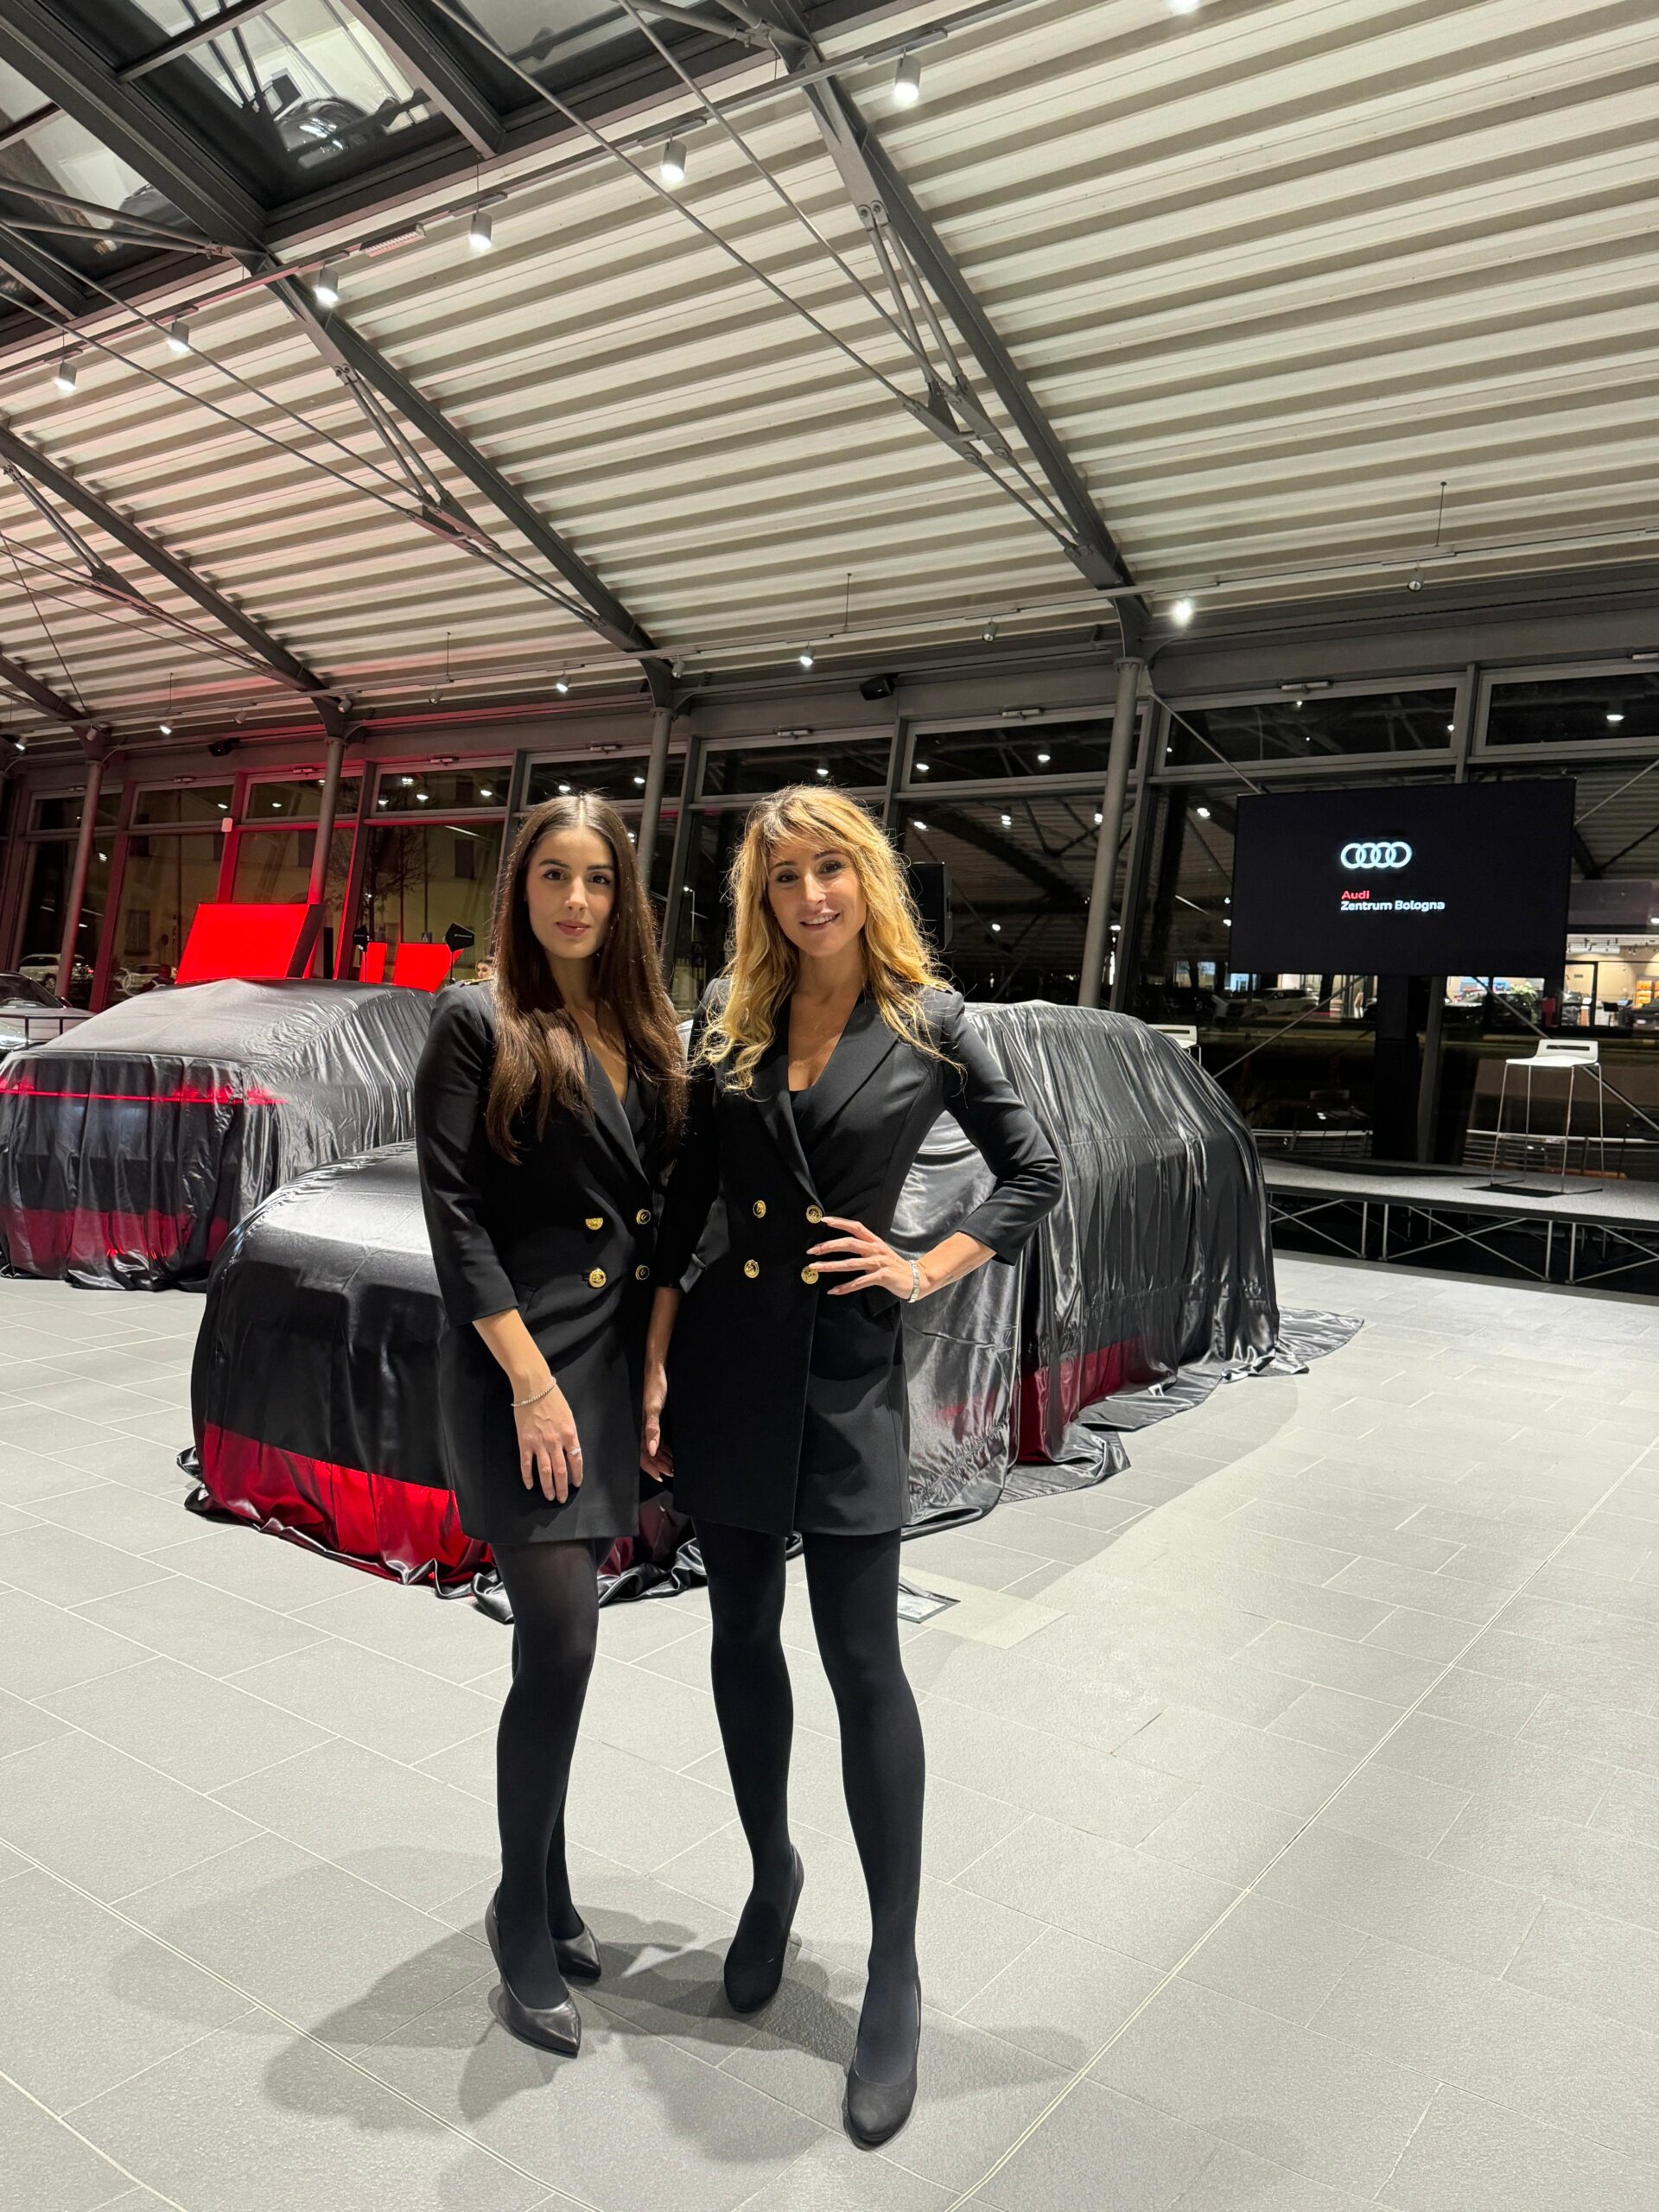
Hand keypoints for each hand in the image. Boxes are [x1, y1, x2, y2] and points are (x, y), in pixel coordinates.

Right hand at [514, 1380, 582, 1502]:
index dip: (577, 1474)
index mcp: (570, 1434)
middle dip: (562, 1487)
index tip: (576, 1484)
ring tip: (549, 1497)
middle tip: (562, 1498)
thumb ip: (570, 1435)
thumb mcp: (569, 1416)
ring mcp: (539, 1443)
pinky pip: (526, 1464)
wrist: (534, 1388)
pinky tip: (530, 1485)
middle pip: (561, 1471)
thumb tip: (570, 1451)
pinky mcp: (525, 1442)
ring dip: (548, 1486)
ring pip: (545, 1471)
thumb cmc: (553, 1399)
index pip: (576, 1460)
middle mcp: (556, 1442)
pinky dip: (528, 1476)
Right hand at [640, 1360, 670, 1480]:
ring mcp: (651, 1425)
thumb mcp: (653, 1408)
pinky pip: (660, 1440)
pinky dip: (666, 1449)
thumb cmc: (654, 1386)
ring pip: (655, 1448)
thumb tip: (651, 1450)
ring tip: (674, 1466)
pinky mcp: (657, 1419)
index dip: (650, 1467)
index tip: (661, 1476)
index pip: (643, 1454)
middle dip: (659, 1465)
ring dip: (663, 1458)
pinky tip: (673, 1453)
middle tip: (672, 1472)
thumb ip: (652, 1429)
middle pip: (650, 1454)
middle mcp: (644, 1429)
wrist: (658, 1370)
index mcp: (641, 1427)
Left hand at [811, 1216, 920, 1298]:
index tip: (823, 1220)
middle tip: (812, 1250)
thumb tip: (841, 1246)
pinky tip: (834, 1291)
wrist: (915, 1278)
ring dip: (831, 1266)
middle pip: (849, 1243)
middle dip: (828, 1246)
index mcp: (874, 1241)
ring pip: (851, 1263)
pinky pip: (860, 1282)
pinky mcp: (882, 1277)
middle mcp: (876, 1249)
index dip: (840, 1222)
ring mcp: (879, 1263)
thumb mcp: (879, 1252)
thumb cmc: (893, 1266)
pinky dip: (845, 1287)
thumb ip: (864, 1248)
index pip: (855, 1227)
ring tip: (815, 1268)